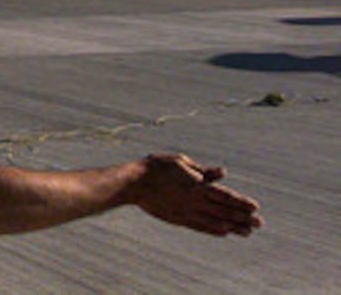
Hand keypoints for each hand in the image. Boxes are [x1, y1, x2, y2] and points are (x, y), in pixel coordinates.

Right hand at [133, 153, 262, 235]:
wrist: (135, 183)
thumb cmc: (157, 167)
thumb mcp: (181, 162)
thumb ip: (203, 171)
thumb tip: (223, 173)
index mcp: (197, 185)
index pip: (225, 196)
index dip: (241, 202)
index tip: (256, 207)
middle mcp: (195, 201)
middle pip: (224, 211)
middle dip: (243, 217)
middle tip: (260, 224)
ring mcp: (187, 211)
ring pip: (215, 221)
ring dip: (233, 227)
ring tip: (247, 232)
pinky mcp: (179, 218)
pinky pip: (200, 227)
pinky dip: (214, 230)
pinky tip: (224, 233)